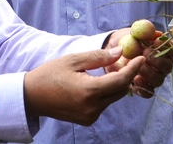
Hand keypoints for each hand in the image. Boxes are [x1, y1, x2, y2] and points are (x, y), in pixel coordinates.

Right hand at [23, 47, 143, 125]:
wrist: (31, 96)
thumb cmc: (49, 74)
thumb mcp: (73, 60)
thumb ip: (98, 57)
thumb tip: (120, 52)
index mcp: (89, 91)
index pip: (121, 80)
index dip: (133, 68)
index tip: (141, 57)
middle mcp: (93, 107)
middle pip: (121, 90)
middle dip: (125, 75)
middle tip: (124, 60)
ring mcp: (90, 116)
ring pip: (114, 98)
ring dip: (115, 84)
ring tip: (106, 70)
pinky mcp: (87, 120)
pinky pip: (104, 104)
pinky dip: (105, 93)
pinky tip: (96, 82)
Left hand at [105, 28, 172, 97]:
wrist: (110, 49)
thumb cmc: (125, 39)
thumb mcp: (132, 32)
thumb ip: (143, 32)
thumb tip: (156, 33)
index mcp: (161, 50)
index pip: (172, 51)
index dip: (165, 48)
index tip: (153, 43)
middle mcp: (160, 65)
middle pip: (167, 67)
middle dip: (157, 61)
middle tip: (144, 55)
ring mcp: (152, 77)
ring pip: (158, 80)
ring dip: (149, 73)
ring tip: (137, 67)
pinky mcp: (142, 86)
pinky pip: (148, 92)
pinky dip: (143, 87)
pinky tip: (135, 80)